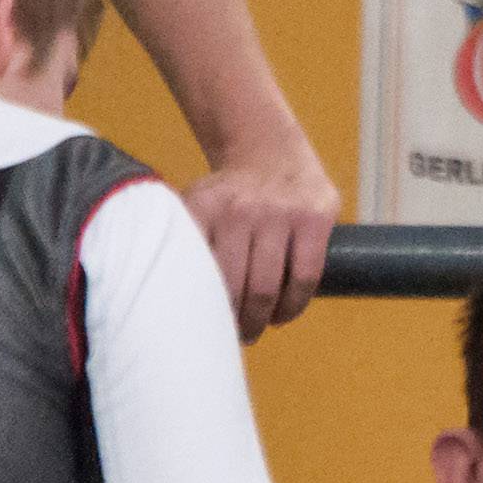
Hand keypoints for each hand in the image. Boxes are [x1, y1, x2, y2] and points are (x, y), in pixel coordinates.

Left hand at [183, 132, 339, 339]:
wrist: (269, 147)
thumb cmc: (228, 194)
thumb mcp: (197, 204)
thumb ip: (184, 241)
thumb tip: (168, 300)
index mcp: (203, 208)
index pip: (196, 274)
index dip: (200, 310)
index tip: (203, 328)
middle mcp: (238, 209)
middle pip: (233, 288)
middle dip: (235, 322)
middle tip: (235, 335)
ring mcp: (279, 212)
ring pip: (269, 288)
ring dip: (263, 319)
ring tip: (258, 328)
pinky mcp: (314, 218)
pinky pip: (305, 277)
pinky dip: (294, 304)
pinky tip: (284, 312)